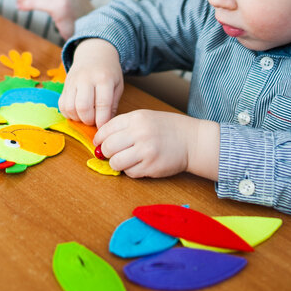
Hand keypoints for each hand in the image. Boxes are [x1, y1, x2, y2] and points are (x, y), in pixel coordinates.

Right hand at [59, 39, 123, 126]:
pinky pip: (62, 105)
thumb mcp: (117, 85)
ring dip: (78, 118)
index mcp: (103, 79)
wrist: (94, 54)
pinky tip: (77, 112)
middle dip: (89, 120)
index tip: (104, 127)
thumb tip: (106, 125)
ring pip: (70, 107)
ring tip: (86, 116)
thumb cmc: (108, 72)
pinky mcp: (64, 86)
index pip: (102, 104)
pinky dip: (68, 113)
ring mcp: (73, 81)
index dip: (102, 121)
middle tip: (94, 121)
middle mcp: (86, 79)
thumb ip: (113, 105)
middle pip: (83, 107)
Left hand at [93, 110, 218, 179]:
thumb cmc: (167, 128)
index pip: (106, 129)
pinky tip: (139, 164)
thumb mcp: (145, 117)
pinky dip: (130, 171)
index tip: (99, 143)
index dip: (99, 139)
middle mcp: (140, 133)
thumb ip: (124, 125)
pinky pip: (130, 173)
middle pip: (108, 147)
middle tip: (111, 153)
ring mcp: (146, 151)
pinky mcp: (151, 167)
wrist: (191, 140)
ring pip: (116, 162)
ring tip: (124, 160)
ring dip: (116, 163)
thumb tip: (101, 139)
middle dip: (106, 152)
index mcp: (136, 118)